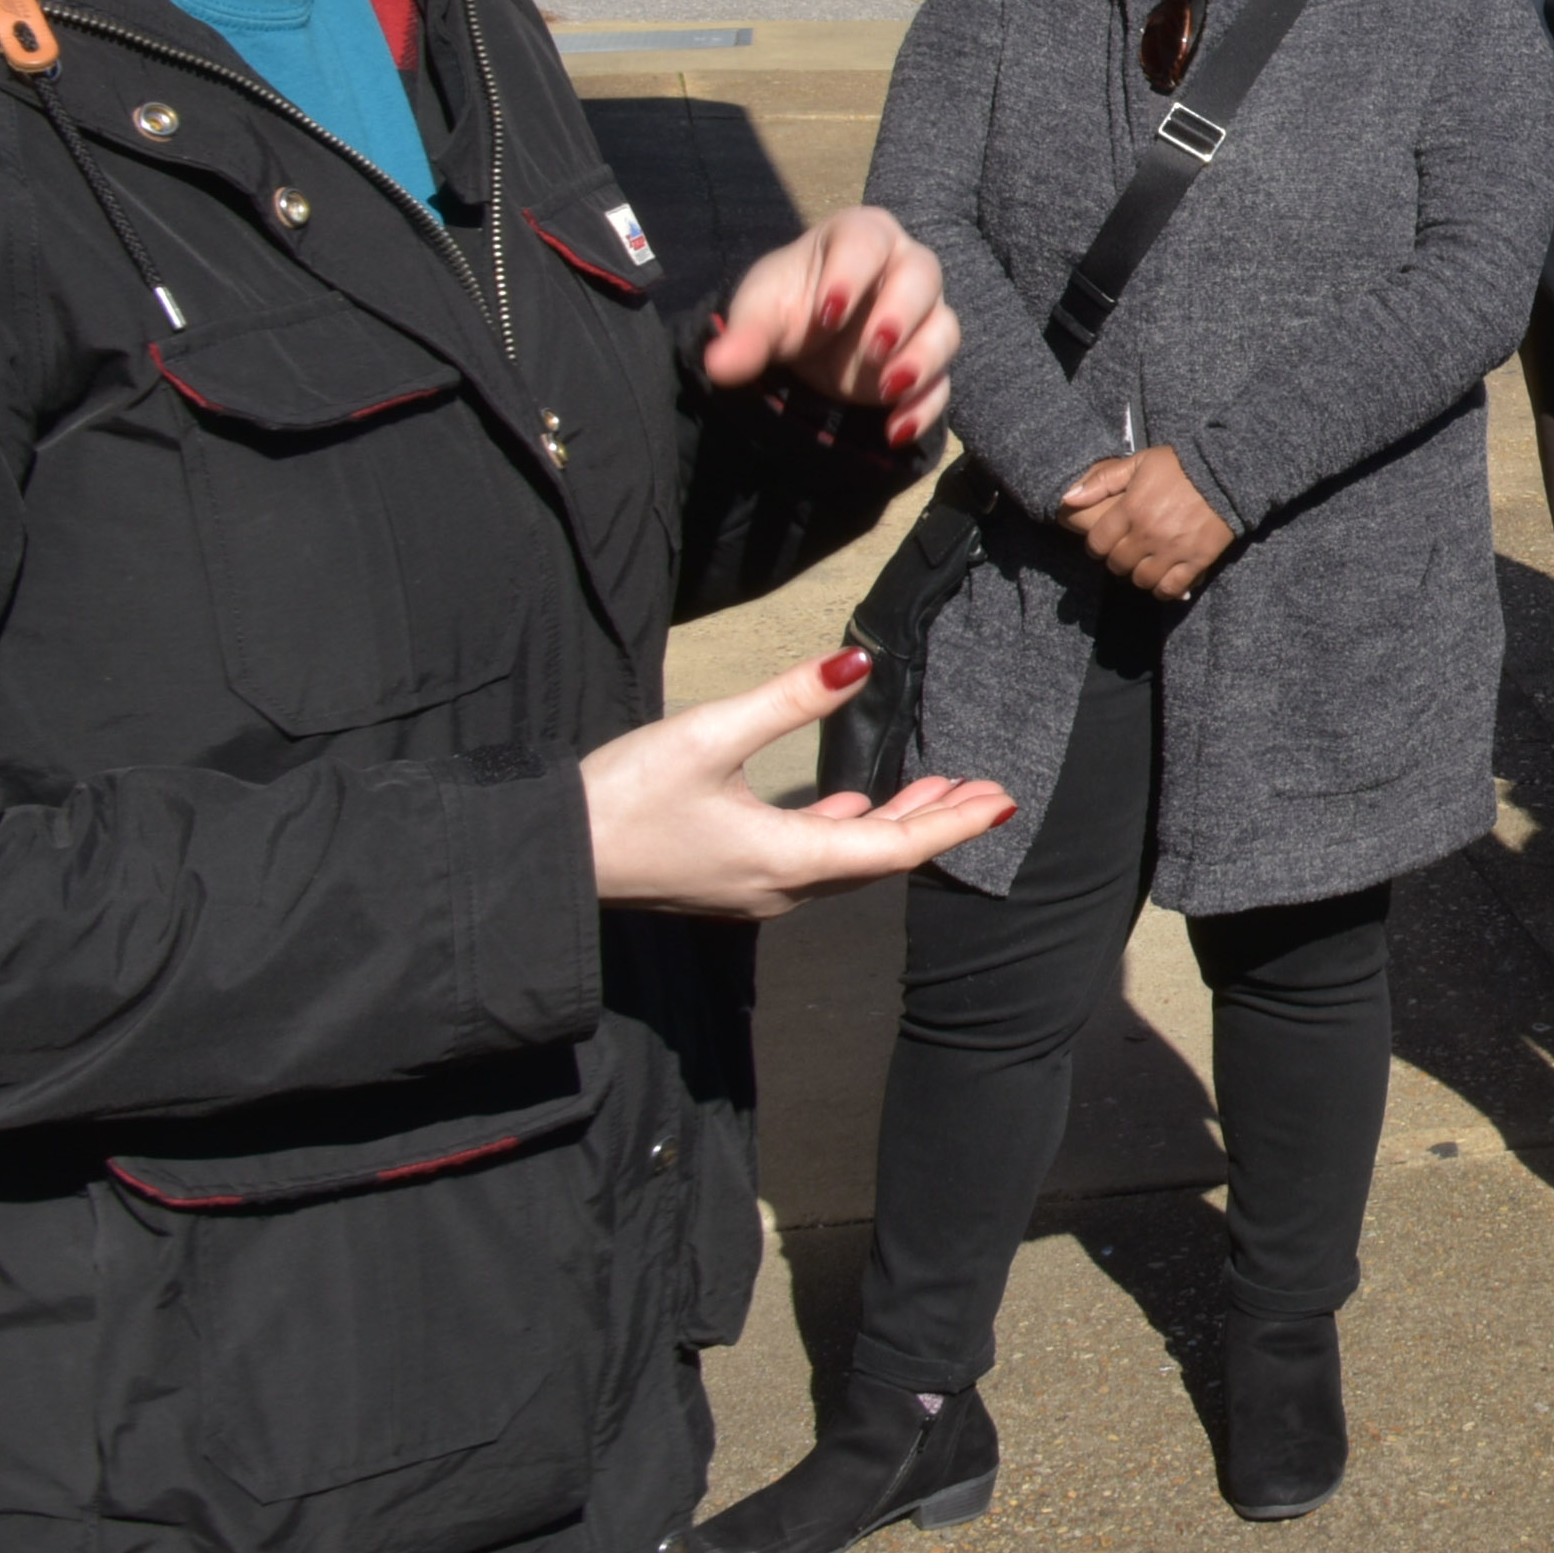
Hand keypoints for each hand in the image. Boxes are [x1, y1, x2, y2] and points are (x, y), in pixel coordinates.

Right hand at [588, 649, 1011, 915]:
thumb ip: (789, 699)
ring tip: (937, 791)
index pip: (895, 847)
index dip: (953, 823)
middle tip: (988, 794)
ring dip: (893, 824)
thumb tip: (859, 663)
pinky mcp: (727, 880)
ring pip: (844, 859)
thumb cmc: (623, 798)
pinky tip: (848, 806)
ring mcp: (752, 889)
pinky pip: (808, 860)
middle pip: (878, 857)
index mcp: (786, 859)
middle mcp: (779, 888)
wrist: (550, 857)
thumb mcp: (709, 735)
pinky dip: (843, 830)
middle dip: (936, 822)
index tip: (1003, 803)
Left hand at [700, 210, 955, 449]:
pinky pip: (941, 382)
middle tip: (874, 348)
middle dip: (902, 313)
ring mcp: (924, 316)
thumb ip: (745, 336)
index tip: (826, 315)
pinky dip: (923, 407)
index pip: (867, 243)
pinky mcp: (928, 362)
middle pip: (923, 276)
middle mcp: (904, 267)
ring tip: (887, 388)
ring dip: (922, 359)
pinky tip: (895, 430)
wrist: (806, 337)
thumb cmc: (788, 304)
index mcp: (861, 236)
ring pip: (944, 328)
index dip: (852, 275)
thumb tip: (719, 367)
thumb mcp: (760, 313)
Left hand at [1060, 445, 1239, 597]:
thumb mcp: (1139, 462)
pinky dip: (1163, 590)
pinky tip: (1163, 582)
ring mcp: (1172, 549)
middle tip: (1127, 553)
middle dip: (1117, 561)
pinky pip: (1171, 588)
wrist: (1225, 473)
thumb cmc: (1179, 465)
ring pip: (1142, 579)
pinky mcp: (1196, 560)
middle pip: (1118, 564)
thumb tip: (1067, 499)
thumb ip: (1102, 480)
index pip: (1098, 543)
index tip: (1104, 544)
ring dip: (1139, 575)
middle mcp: (1147, 533)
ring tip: (1145, 566)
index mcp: (1131, 509)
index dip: (1096, 547)